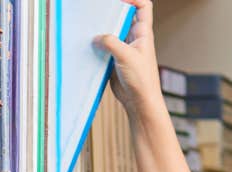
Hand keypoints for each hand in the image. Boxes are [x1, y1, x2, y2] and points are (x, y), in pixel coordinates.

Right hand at [95, 0, 165, 124]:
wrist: (139, 102)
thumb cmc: (141, 79)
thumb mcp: (126, 56)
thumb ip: (111, 42)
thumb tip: (96, 37)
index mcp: (143, 33)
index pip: (143, 7)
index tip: (118, 0)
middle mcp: (134, 38)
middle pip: (123, 17)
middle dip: (111, 13)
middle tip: (97, 13)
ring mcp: (124, 49)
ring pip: (112, 33)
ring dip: (102, 31)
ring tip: (89, 28)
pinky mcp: (114, 60)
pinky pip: (104, 48)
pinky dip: (97, 46)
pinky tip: (88, 46)